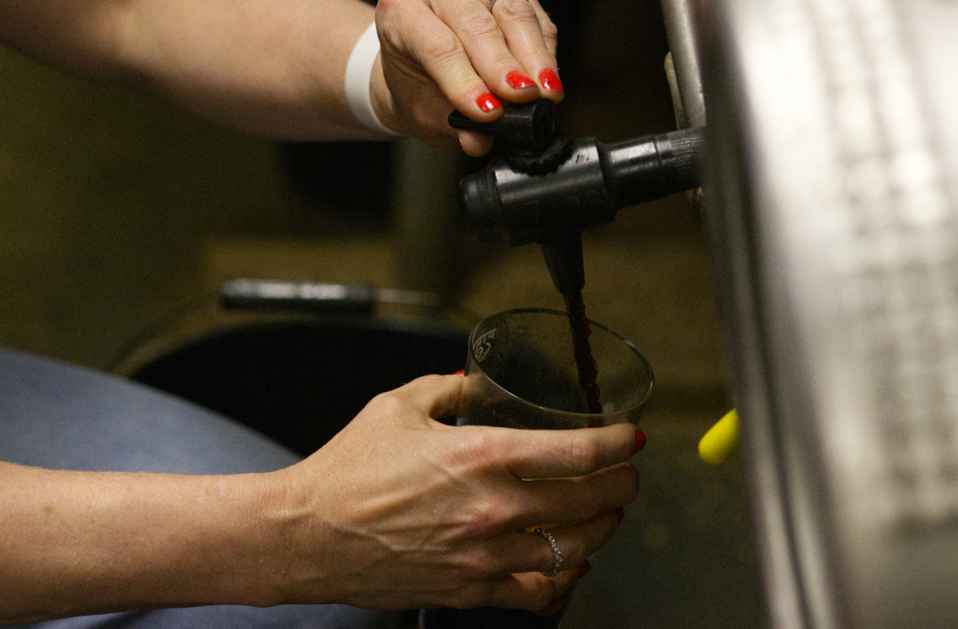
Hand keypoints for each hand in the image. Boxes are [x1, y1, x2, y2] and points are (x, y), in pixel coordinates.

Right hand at [273, 374, 639, 613]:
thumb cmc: (346, 471)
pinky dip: (562, 581)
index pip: (579, 452)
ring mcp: (485, 557)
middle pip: (591, 501)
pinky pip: (537, 594)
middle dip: (622, 485)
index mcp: (482, 456)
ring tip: (605, 515)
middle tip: (627, 475)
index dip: (618, 444)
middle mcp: (494, 509)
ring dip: (602, 530)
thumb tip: (474, 385)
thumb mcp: (398, 407)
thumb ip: (447, 391)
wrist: (305, 535)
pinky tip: (568, 567)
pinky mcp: (469, 590)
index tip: (631, 439)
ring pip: (575, 551)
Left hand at [371, 0, 562, 155]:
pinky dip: (545, 50)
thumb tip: (479, 139)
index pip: (437, 45)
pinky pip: (534, 16)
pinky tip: (549, 80)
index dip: (465, 80)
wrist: (418, 66)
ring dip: (533, 56)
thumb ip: (450, 125)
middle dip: (504, 66)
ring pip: (512, 12)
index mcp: (399, 9)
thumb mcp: (424, 113)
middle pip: (477, 24)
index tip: (490, 111)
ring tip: (545, 92)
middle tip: (525, 99)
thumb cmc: (417, 86)